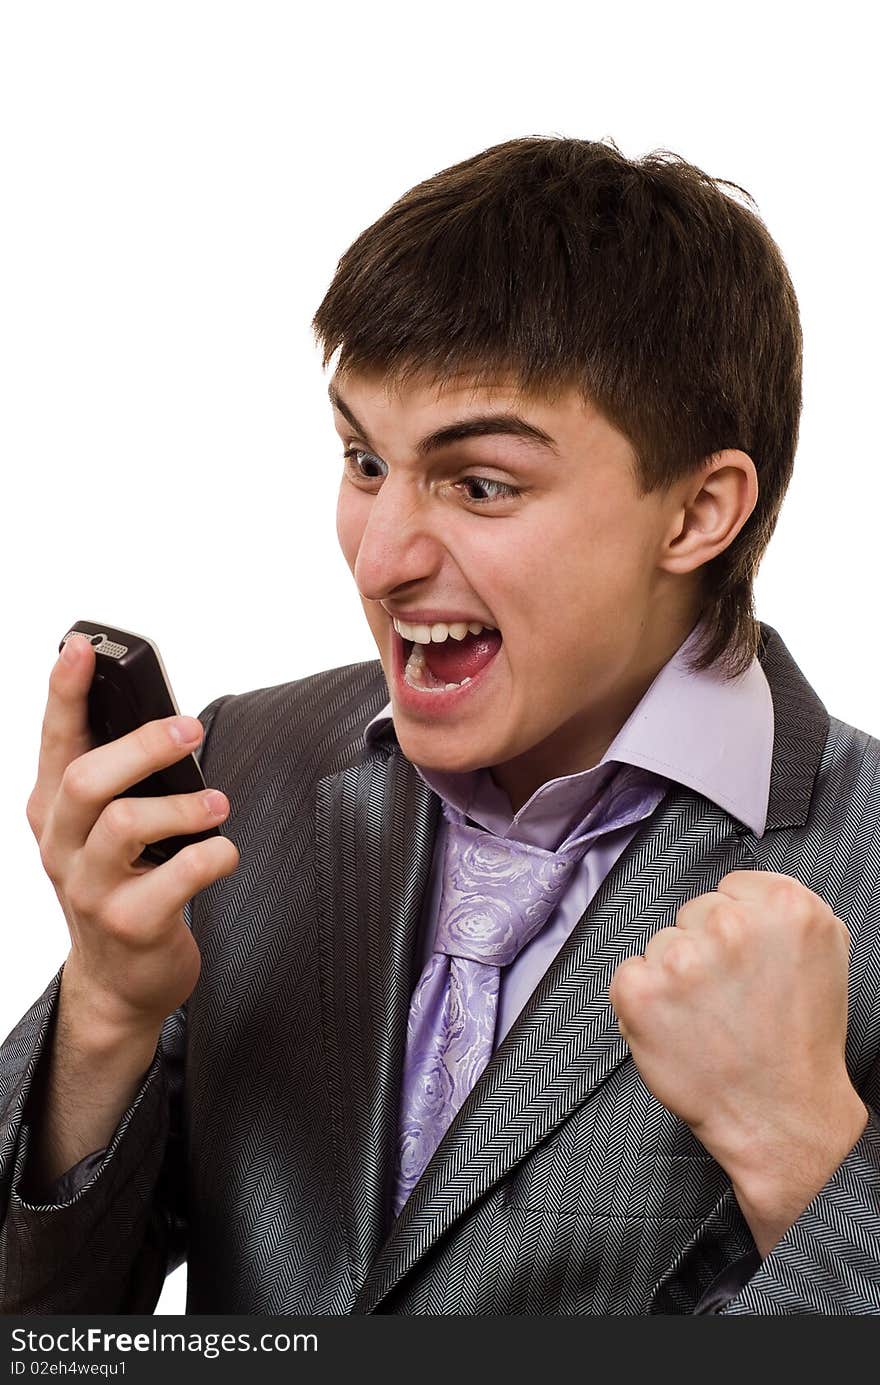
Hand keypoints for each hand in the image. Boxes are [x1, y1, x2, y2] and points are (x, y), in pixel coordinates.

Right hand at [26, 635, 240, 1041]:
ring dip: (183, 806)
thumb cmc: (123, 886)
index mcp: (53, 811)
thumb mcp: (104, 830)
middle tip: (191, 729)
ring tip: (216, 804)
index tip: (81, 647)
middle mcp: (61, 847)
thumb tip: (169, 720)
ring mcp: (89, 890)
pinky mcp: (131, 925)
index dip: (64, 691)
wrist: (118, 984)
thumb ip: (121, 779)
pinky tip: (222, 853)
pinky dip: (213, 856)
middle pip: (87, 778)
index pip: (54, 740)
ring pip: (125, 824)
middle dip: (143, 745)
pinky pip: (178, 877)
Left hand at [609, 869, 868, 1254]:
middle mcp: (731, 924)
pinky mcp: (641, 990)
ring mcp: (682, 957)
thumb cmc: (800, 1043)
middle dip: (706, 950)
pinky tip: (678, 1027)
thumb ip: (782, 911)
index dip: (737, 930)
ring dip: (676, 977)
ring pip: (662, 944)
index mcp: (785, 906)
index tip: (746, 962)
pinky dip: (644, 1001)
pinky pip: (629, 974)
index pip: (730, 888)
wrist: (781, 1116)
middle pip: (694, 913)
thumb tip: (746, 893)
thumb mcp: (823, 953)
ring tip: (709, 1018)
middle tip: (731, 998)